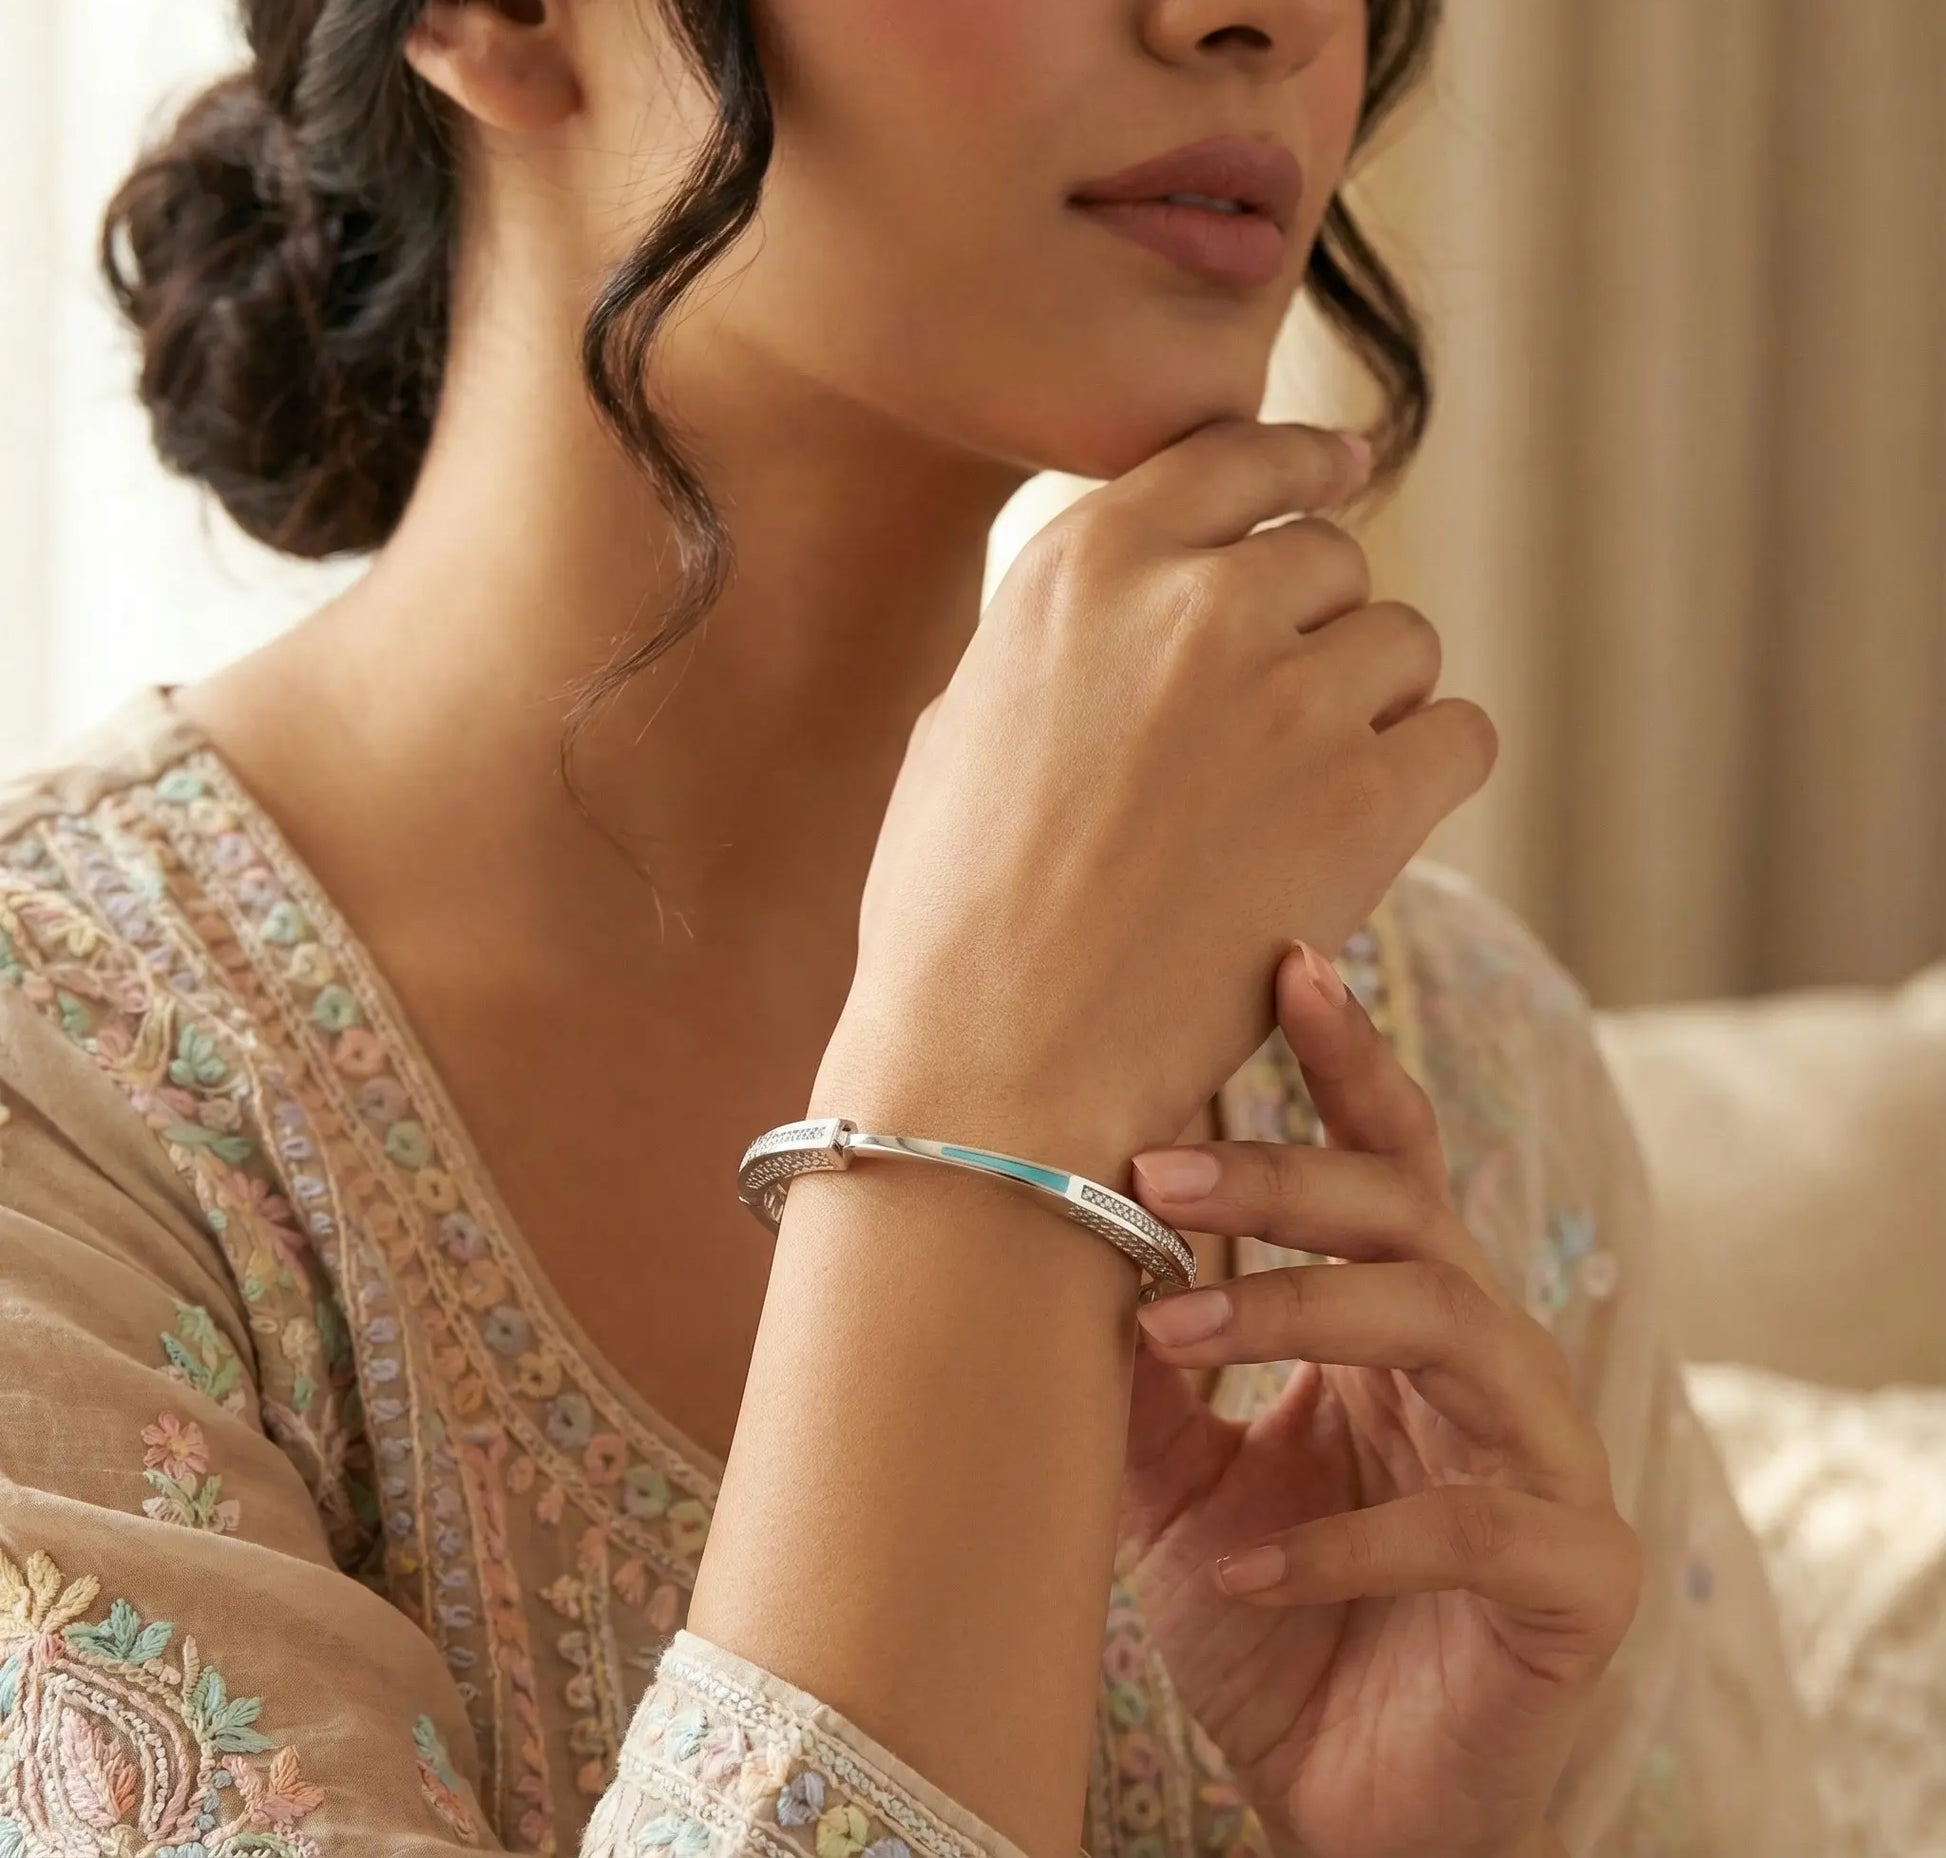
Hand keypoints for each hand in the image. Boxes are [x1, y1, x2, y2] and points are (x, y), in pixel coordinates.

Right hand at [816, 420, 1496, 1181]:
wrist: (997, 1059)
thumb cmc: (957, 914)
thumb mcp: (963, 727)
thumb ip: (1062, 643)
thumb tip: (1129, 614)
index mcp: (1082, 567)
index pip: (1234, 454)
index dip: (1302, 463)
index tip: (1343, 470)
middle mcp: (1191, 604)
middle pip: (1329, 558)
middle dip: (1315, 630)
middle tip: (1274, 730)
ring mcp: (1286, 696)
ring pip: (1404, 643)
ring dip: (1371, 706)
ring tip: (1299, 800)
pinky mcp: (1363, 800)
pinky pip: (1461, 737)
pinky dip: (1429, 776)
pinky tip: (1367, 830)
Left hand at [1118, 945, 1641, 1857]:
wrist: (1344, 1805)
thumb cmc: (1270, 1620)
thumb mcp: (1174, 1486)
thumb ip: (1134, 1375)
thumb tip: (1048, 1247)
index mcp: (1399, 1322)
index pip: (1386, 1163)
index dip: (1345, 1061)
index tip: (1283, 964)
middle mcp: (1483, 1362)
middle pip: (1409, 1213)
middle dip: (1288, 1172)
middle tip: (1159, 1162)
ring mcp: (1543, 1461)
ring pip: (1448, 1322)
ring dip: (1297, 1311)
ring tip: (1170, 1327)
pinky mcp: (1576, 1574)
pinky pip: (1470, 1528)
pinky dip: (1342, 1540)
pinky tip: (1244, 1571)